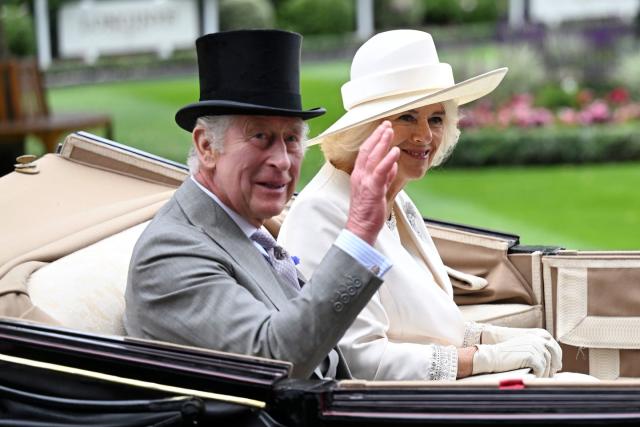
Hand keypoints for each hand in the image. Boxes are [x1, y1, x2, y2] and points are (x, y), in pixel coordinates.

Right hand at [346, 121, 399, 244]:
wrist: (361, 227)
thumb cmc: (368, 211)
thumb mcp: (378, 190)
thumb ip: (384, 176)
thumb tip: (392, 165)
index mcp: (360, 175)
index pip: (365, 153)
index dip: (373, 139)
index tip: (382, 129)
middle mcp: (360, 176)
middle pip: (367, 150)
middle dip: (377, 136)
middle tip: (386, 124)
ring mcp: (365, 182)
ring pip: (373, 157)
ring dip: (382, 142)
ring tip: (389, 131)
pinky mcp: (373, 189)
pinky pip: (380, 171)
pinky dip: (387, 160)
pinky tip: (394, 151)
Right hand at [481, 324, 561, 374]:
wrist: (492, 356)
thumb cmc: (507, 356)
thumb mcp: (524, 348)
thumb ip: (538, 351)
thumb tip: (555, 364)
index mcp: (536, 335)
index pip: (554, 347)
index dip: (557, 358)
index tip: (556, 367)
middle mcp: (537, 339)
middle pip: (554, 355)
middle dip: (553, 367)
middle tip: (550, 376)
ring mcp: (534, 347)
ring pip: (547, 364)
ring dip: (545, 373)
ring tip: (540, 378)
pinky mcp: (530, 356)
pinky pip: (541, 368)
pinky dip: (539, 375)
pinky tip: (533, 377)